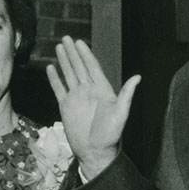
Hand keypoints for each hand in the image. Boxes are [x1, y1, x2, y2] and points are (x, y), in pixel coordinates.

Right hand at [46, 36, 140, 179]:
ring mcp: (76, 97)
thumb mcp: (121, 114)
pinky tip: (51, 68)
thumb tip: (137, 78)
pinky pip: (59, 88)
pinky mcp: (66, 106)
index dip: (86, 54)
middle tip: (66, 38)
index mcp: (102, 89)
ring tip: (59, 47)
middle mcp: (88, 90)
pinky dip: (54, 78)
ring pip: (68, 74)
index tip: (79, 42)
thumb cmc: (110, 135)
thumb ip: (126, 95)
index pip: (92, 67)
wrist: (94, 151)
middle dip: (72, 52)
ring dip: (64, 60)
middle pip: (79, 67)